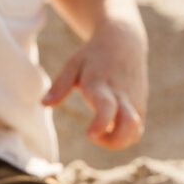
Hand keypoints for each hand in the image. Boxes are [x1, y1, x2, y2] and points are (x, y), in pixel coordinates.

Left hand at [42, 19, 147, 149]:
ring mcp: (133, 101)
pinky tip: (109, 127)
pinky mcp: (140, 106)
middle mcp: (121, 95)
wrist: (123, 42)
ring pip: (134, 131)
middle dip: (113, 141)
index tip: (89, 136)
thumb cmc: (92, 55)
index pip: (106, 108)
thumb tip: (43, 103)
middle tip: (93, 135)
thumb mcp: (73, 64)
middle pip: (129, 125)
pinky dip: (123, 136)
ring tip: (99, 132)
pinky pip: (135, 129)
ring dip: (118, 141)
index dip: (100, 124)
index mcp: (101, 84)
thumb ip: (60, 85)